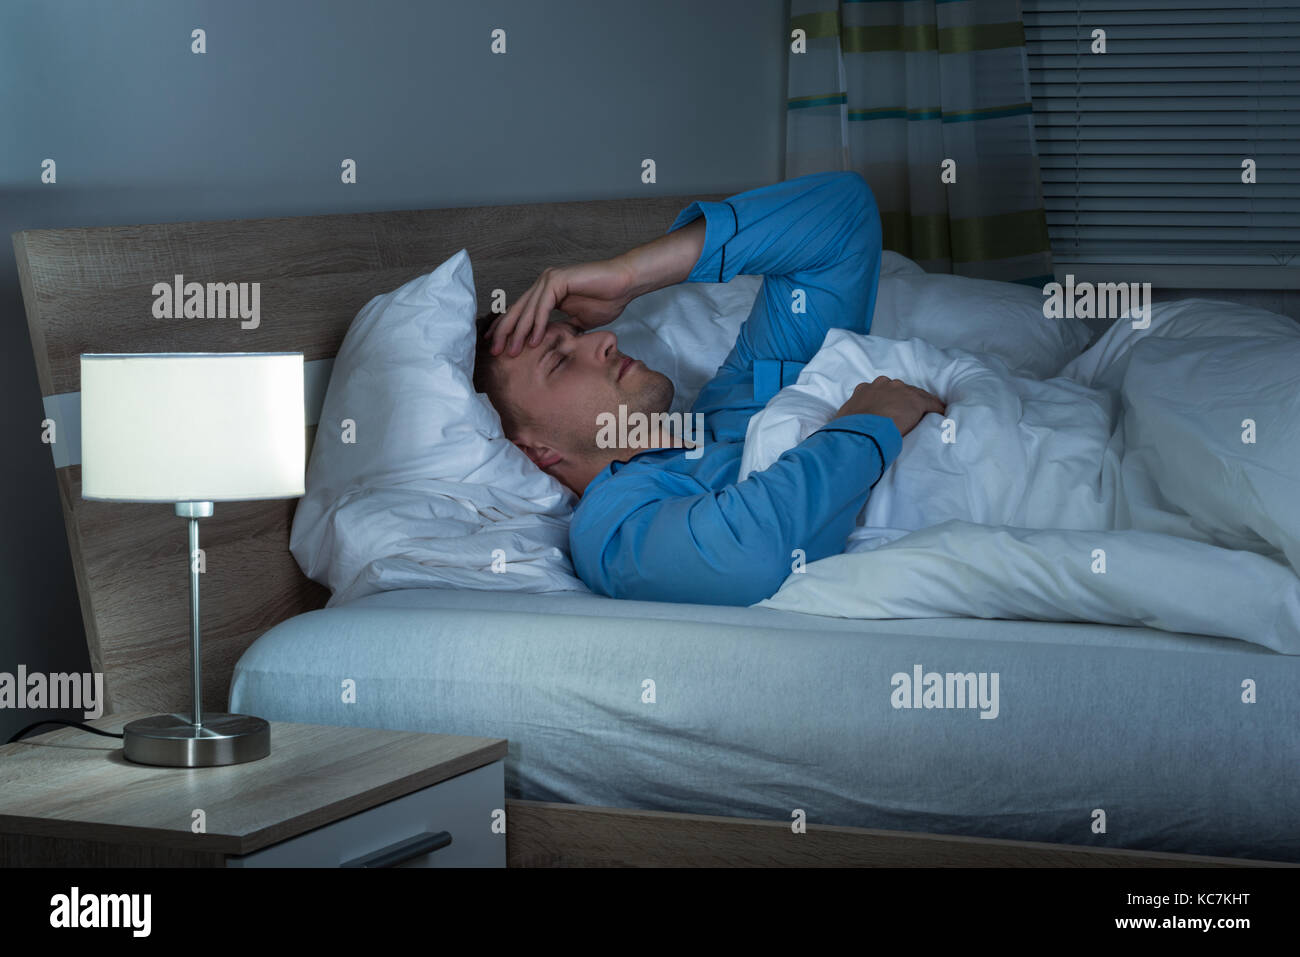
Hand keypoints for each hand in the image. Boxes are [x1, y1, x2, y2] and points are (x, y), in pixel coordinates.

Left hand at [488, 258, 637, 355]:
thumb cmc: (606, 299)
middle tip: (495, 352)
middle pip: (517, 310)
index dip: (508, 329)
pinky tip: (533, 341)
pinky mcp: (557, 280)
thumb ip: (562, 329)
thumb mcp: (579, 322)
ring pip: (528, 310)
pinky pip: (543, 306)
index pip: (521, 313)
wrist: (624, 284)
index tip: (497, 347)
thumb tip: (553, 344)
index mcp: (546, 292)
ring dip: (519, 332)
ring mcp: (549, 280)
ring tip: (511, 351)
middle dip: (505, 332)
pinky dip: (538, 325)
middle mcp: (543, 284)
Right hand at [832, 376, 945, 437]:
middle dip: (905, 399)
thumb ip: (852, 417)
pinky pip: (930, 404)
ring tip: (927, 413)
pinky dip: (936, 409)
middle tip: (910, 411)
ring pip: (916, 395)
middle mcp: (883, 385)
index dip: (889, 400)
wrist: (861, 432)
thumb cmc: (848, 429)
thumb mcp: (844, 419)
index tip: (893, 407)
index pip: (882, 390)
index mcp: (865, 389)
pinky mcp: (915, 401)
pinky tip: (941, 415)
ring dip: (921, 404)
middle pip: (901, 389)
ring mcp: (900, 391)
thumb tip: (848, 426)